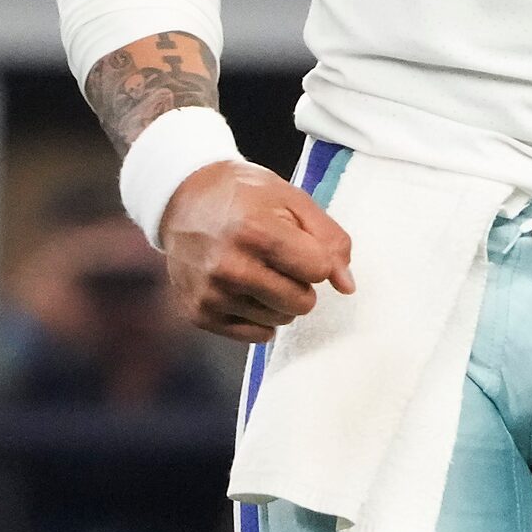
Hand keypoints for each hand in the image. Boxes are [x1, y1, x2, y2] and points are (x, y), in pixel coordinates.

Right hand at [160, 160, 354, 344]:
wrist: (184, 199)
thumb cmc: (246, 196)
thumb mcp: (294, 200)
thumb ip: (330, 240)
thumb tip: (347, 287)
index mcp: (256, 232)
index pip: (318, 271)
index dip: (317, 258)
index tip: (301, 243)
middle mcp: (229, 268)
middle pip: (301, 302)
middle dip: (302, 282)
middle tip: (281, 259)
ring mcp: (211, 294)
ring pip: (279, 320)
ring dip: (279, 299)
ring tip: (259, 269)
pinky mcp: (198, 313)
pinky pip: (255, 335)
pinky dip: (259, 315)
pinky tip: (246, 288)